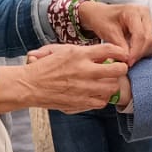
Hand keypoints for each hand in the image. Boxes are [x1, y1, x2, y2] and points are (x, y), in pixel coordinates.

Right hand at [0, 42, 132, 112]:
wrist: (29, 86)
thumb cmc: (43, 67)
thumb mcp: (60, 50)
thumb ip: (81, 50)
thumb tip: (101, 53)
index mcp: (78, 54)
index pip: (110, 50)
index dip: (120, 52)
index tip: (121, 55)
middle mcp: (84, 70)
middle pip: (117, 70)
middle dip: (121, 69)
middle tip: (118, 69)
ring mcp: (84, 88)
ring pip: (112, 87)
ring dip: (112, 84)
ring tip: (107, 82)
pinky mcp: (80, 102)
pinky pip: (102, 102)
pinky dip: (102, 98)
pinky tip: (97, 94)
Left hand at [75, 0, 151, 61]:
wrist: (101, 14)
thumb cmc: (102, 19)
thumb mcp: (108, 32)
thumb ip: (119, 45)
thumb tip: (128, 59)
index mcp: (134, 12)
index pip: (140, 35)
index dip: (135, 51)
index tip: (128, 62)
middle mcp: (145, 14)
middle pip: (149, 39)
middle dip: (140, 53)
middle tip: (129, 63)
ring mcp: (148, 20)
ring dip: (144, 53)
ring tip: (131, 58)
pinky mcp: (149, 28)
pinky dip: (145, 51)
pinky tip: (134, 54)